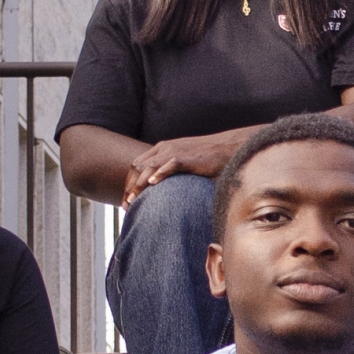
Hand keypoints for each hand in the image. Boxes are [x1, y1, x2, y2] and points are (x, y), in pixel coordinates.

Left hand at [121, 137, 236, 204]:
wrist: (228, 147)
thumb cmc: (208, 159)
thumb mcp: (183, 164)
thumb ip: (171, 174)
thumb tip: (164, 193)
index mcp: (162, 150)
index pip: (137, 166)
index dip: (129, 183)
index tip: (126, 201)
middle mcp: (164, 149)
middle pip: (138, 167)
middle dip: (129, 187)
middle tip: (126, 206)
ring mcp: (175, 152)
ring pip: (149, 167)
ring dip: (139, 184)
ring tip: (133, 200)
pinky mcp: (187, 157)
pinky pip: (170, 164)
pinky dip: (160, 173)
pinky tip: (152, 184)